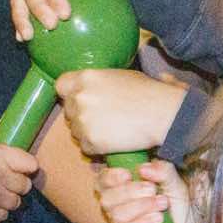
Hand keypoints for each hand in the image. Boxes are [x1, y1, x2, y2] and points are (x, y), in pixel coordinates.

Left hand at [55, 69, 187, 154]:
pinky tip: (114, 141)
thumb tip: (92, 87)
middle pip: (68, 111)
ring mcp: (83, 121)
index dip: (70, 94)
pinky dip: (97, 147)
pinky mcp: (91, 142)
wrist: (162, 114)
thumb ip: (99, 81)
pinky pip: (86, 147)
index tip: (79, 99)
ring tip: (111, 130)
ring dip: (89, 132)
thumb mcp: (120, 75)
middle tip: (102, 118)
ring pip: (76, 131)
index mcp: (86, 78)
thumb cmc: (148, 92)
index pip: (61, 86)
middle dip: (81, 115)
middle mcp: (79, 98)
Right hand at [96, 159, 195, 222]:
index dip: (111, 176)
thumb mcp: (176, 187)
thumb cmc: (181, 215)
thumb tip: (144, 168)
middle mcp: (117, 212)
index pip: (102, 182)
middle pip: (106, 198)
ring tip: (162, 204)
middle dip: (130, 191)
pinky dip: (141, 222)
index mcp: (124, 194)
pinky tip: (157, 219)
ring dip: (140, 206)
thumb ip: (164, 172)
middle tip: (153, 190)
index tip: (128, 173)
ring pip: (115, 215)